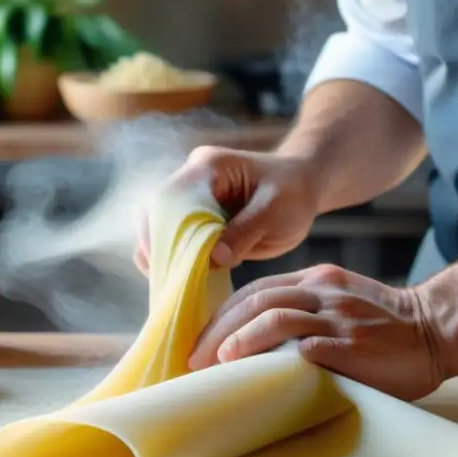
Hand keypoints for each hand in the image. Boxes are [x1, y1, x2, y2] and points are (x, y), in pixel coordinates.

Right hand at [134, 146, 320, 274]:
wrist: (303, 186)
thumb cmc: (294, 193)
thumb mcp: (275, 211)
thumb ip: (245, 232)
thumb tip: (214, 259)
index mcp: (208, 168)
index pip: (170, 199)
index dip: (162, 232)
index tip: (168, 264)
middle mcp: (191, 179)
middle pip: (154, 213)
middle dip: (156, 248)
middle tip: (166, 283)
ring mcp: (190, 199)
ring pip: (158, 228)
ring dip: (162, 257)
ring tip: (171, 289)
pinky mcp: (195, 218)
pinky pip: (174, 240)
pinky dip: (175, 261)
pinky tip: (182, 284)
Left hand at [188, 264, 445, 400]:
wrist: (439, 331)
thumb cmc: (391, 328)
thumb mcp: (346, 304)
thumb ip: (311, 313)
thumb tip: (262, 345)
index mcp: (320, 280)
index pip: (258, 290)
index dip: (224, 314)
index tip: (203, 339)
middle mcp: (324, 292)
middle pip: (255, 300)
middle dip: (218, 329)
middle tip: (193, 357)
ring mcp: (337, 317)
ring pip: (272, 316)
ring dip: (236, 339)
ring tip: (212, 361)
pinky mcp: (349, 344)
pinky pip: (302, 345)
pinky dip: (270, 356)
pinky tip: (250, 370)